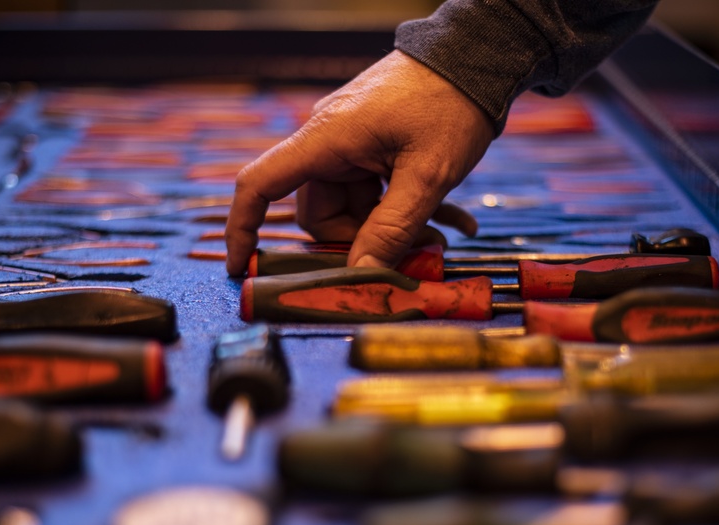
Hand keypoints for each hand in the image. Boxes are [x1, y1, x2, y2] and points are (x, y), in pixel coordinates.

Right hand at [225, 49, 495, 275]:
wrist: (476, 56)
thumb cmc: (451, 104)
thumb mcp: (428, 175)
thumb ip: (393, 228)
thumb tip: (361, 274)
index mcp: (326, 141)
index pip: (260, 185)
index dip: (243, 229)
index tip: (242, 268)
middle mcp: (329, 142)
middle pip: (320, 214)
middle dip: (361, 241)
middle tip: (413, 251)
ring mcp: (351, 145)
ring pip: (353, 209)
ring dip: (392, 229)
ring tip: (442, 234)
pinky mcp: (373, 147)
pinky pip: (375, 193)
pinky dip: (406, 210)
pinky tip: (453, 221)